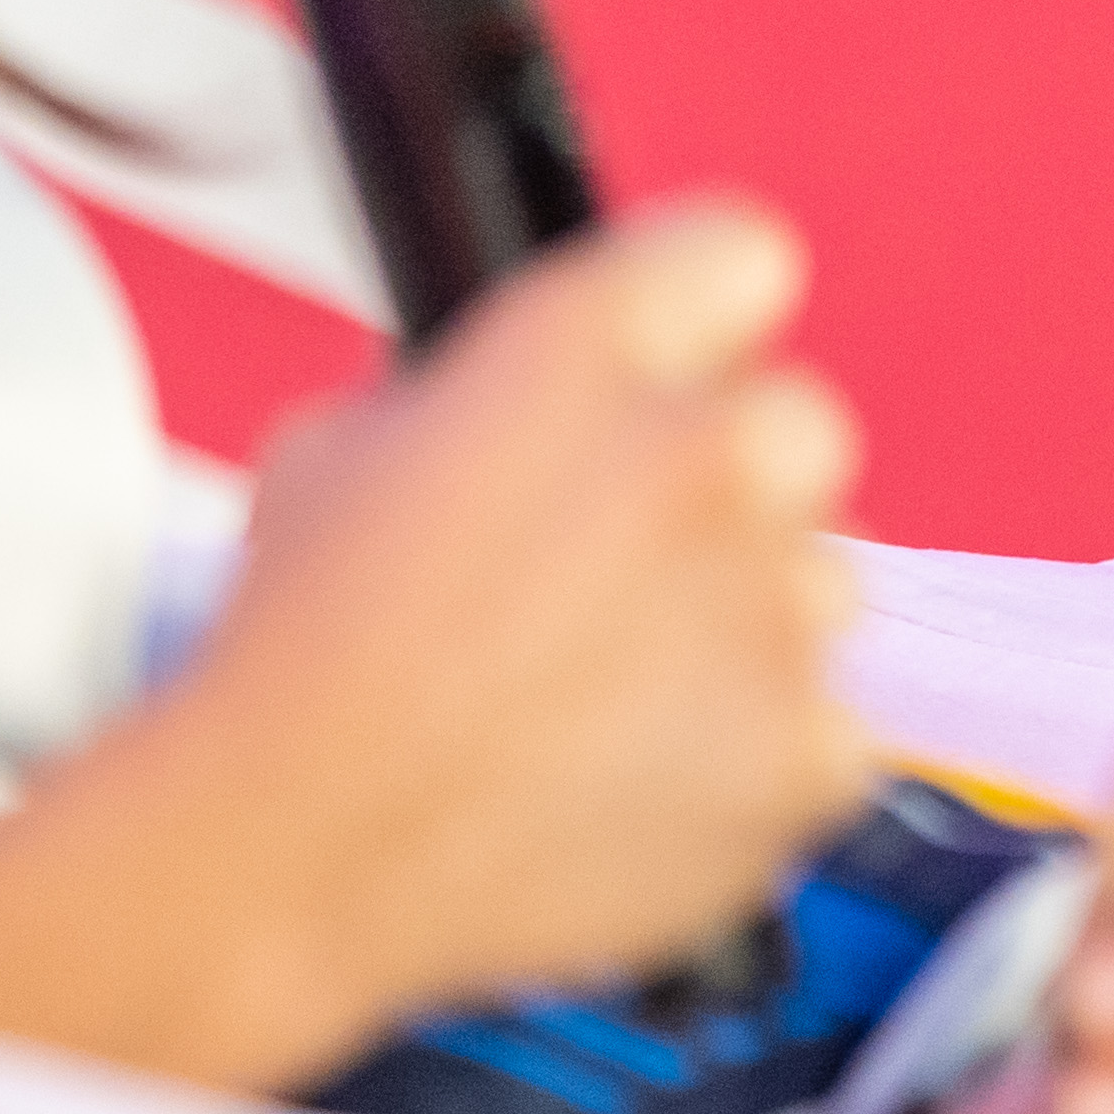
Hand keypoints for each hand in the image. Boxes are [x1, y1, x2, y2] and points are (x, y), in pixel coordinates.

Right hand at [132, 201, 880, 1043]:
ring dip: (743, 627)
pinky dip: (759, 760)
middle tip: (626, 563)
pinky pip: (830, 731)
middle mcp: (703, 458)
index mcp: (586, 350)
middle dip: (728, 485)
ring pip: (819, 585)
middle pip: (798, 427)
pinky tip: (645, 780)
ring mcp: (770, 609)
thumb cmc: (298, 660)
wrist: (284, 856)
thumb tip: (544, 401)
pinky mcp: (805, 750)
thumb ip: (483, 394)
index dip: (704, 320)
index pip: (742, 258)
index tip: (683, 365)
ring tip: (608, 697)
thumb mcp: (344, 448)